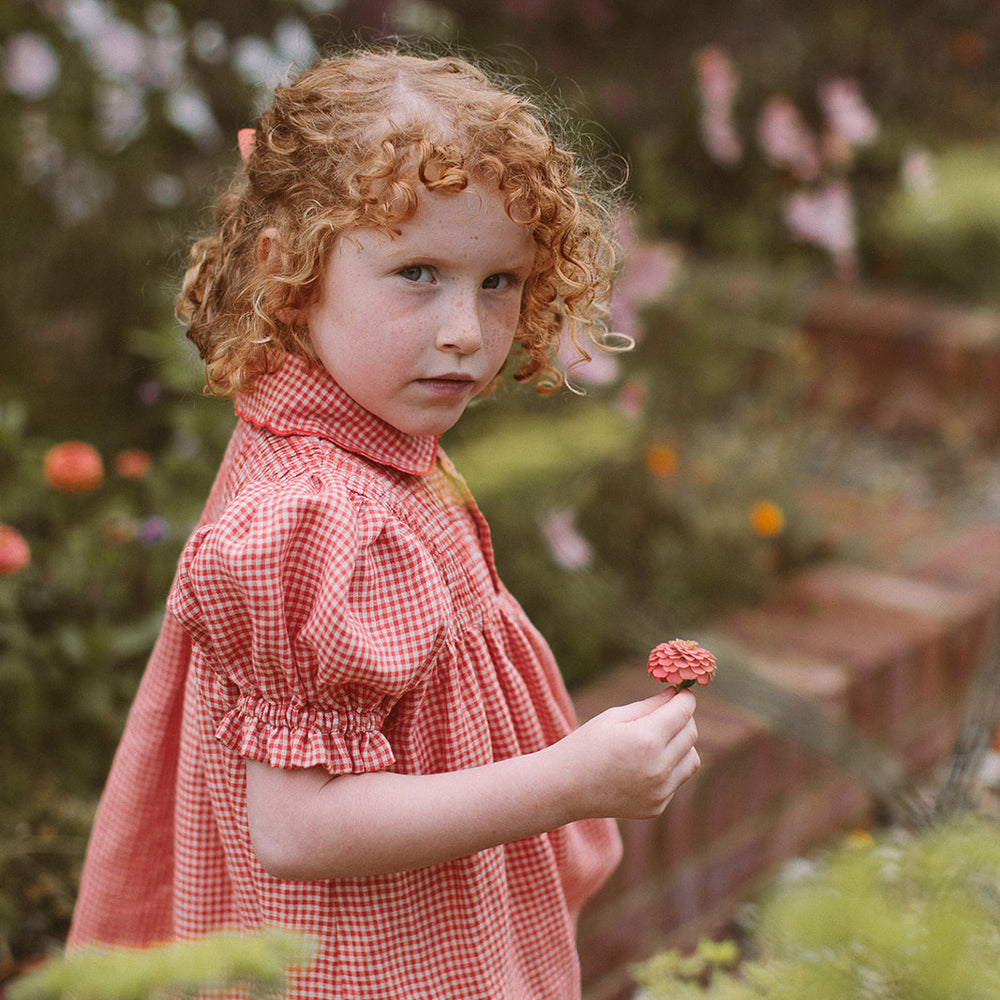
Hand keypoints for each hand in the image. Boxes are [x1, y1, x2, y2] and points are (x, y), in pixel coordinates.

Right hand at [553, 690, 699, 820]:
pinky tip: (642, 765)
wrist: (564, 788)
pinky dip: (669, 768)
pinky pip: (676, 780)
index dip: (685, 698)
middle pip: (691, 734)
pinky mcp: (656, 807)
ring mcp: (659, 791)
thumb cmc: (586, 745)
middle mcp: (658, 768)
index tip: (682, 692)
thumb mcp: (614, 717)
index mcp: (646, 739)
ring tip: (656, 740)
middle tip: (665, 713)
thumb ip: (650, 705)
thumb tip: (677, 695)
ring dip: (681, 745)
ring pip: (692, 759)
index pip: (683, 712)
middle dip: (683, 719)